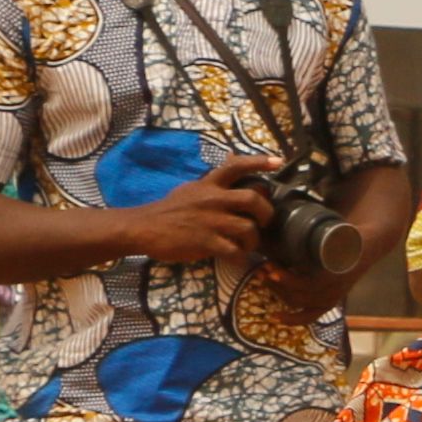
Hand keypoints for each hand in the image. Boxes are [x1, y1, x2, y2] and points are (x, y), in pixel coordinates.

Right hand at [112, 156, 281, 273]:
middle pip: (253, 199)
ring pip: (248, 228)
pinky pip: (234, 251)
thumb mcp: (191, 189)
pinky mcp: (205, 241)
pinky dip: (240, 258)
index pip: (236, 166)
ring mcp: (210, 221)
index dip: (259, 162)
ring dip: (253, 240)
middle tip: (264, 222)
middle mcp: (213, 199)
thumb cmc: (169, 210)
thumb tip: (232, 162)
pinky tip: (236, 259)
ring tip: (247, 245)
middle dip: (266, 213)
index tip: (277, 162)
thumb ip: (213, 181)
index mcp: (209, 184)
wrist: (143, 228)